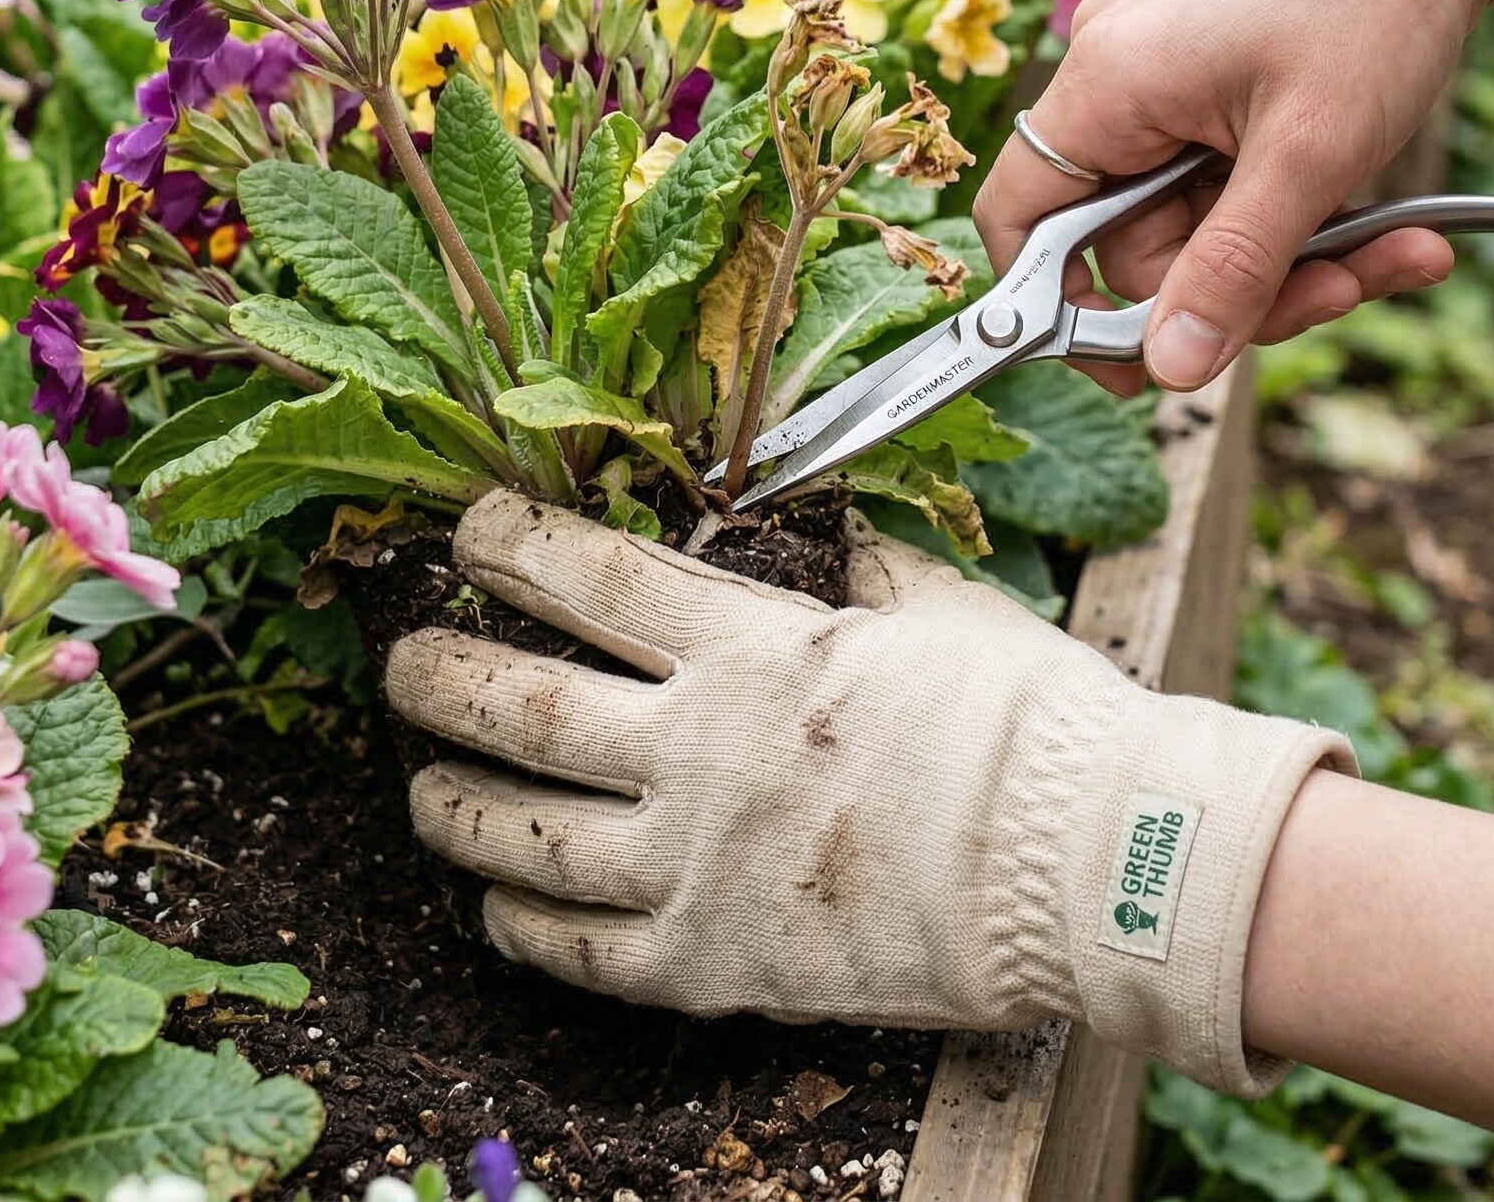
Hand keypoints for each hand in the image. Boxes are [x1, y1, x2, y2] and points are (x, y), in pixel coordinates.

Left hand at [387, 492, 1351, 1090]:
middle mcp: (698, 753)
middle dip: (437, 674)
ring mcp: (696, 866)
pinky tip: (499, 904)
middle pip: (519, 705)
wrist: (1091, 863)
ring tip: (423, 783)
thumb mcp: (940, 603)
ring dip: (451, 802)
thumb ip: (858, 562)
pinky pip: (578, 951)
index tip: (469, 529)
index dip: (511, 545)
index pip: (590, 579)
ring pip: (519, 836)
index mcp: (752, 648)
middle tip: (403, 658)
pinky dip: (521, 923)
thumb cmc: (1027, 718)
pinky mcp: (714, 963)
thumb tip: (821, 529)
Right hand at [976, 0, 1493, 393]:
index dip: (1063, 311)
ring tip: (1405, 248)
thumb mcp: (1311, 156)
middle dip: (1244, 286)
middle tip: (1345, 290)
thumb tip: (1169, 373)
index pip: (1020, 223)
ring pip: (1203, 218)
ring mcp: (1169, 72)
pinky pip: (1237, 176)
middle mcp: (1118, 74)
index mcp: (1106, 82)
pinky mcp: (1219, 73)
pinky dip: (1306, 208)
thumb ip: (1233, 272)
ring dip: (1298, 255)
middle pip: (1136, 241)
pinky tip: (1396, 218)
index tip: (1149, 365)